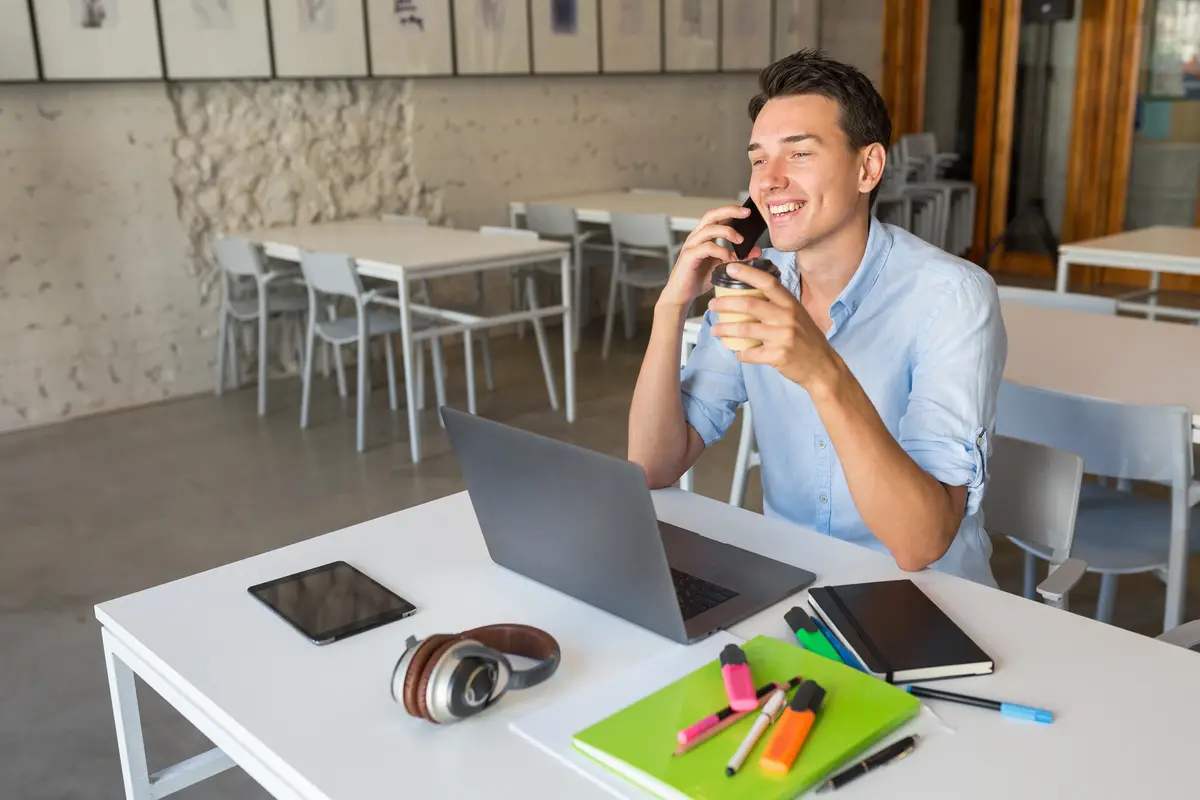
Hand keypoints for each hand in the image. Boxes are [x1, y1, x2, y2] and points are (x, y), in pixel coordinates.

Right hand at [658, 205, 762, 308]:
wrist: (681, 295)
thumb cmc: (698, 279)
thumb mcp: (722, 266)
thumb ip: (737, 257)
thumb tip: (756, 251)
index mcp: (703, 236)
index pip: (716, 216)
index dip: (731, 210)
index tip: (747, 211)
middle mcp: (696, 237)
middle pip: (711, 215)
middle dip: (730, 211)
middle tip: (746, 214)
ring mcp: (691, 246)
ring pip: (708, 229)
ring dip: (727, 232)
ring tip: (740, 240)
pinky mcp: (689, 257)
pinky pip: (706, 247)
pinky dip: (720, 250)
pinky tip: (728, 258)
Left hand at [708, 263, 839, 391]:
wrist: (822, 366)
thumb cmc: (807, 338)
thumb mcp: (797, 315)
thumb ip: (778, 304)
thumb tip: (753, 291)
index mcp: (791, 304)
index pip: (768, 282)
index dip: (748, 273)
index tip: (730, 268)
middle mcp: (787, 317)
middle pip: (750, 304)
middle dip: (726, 303)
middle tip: (712, 305)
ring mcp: (783, 337)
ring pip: (745, 329)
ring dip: (725, 329)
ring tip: (715, 330)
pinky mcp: (778, 356)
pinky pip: (751, 353)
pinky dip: (740, 353)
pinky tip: (736, 352)